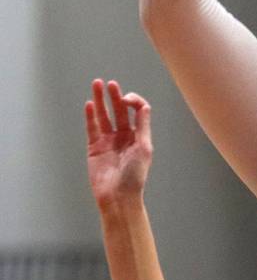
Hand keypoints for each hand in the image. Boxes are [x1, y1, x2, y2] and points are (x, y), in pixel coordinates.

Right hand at [85, 80, 152, 207]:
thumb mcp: (144, 148)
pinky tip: (90, 104)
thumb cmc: (135, 175)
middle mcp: (124, 136)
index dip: (134, 101)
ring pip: (104, 116)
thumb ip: (142, 125)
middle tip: (110, 83)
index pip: (137, 111)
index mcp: (139, 135)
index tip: (126, 100)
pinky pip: (92, 128)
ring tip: (97, 84)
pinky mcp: (95, 148)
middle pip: (119, 111)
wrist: (118, 196)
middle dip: (115, 96)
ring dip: (101, 101)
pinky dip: (90, 116)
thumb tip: (143, 105)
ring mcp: (108, 141)